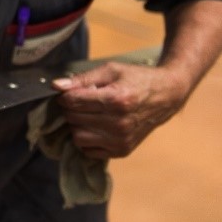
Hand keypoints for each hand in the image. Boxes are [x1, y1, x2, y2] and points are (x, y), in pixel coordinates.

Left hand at [51, 61, 191, 158]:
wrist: (166, 96)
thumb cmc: (136, 79)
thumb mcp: (111, 70)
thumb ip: (82, 79)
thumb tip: (55, 86)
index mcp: (117, 100)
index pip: (73, 102)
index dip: (65, 96)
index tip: (68, 92)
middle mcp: (119, 124)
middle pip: (74, 118)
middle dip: (70, 109)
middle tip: (79, 101)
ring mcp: (121, 140)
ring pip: (78, 137)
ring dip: (76, 125)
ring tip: (87, 114)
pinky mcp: (122, 151)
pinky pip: (88, 150)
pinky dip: (86, 138)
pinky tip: (95, 126)